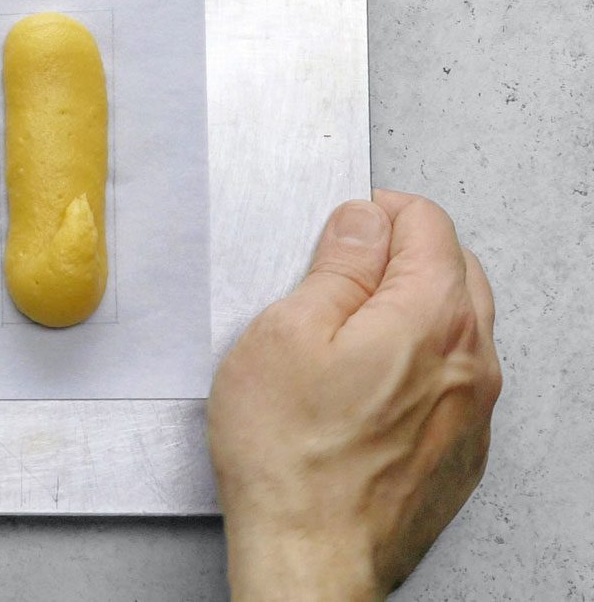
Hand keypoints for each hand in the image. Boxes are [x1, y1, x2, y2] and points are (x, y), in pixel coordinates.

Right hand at [208, 190, 500, 599]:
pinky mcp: (464, 449)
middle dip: (403, 253)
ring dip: (414, 306)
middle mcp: (472, 360)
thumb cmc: (291, 454)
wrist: (312, 552)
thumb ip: (338, 265)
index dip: (379, 212)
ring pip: (461, 325)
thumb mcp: (287, 330)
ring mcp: (475, 410)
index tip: (343, 227)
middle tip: (338, 270)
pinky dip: (421, 359)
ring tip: (347, 328)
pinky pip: (456, 379)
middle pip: (456, 269)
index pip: (429, 224)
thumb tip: (363, 222)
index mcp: (432, 316)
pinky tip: (365, 383)